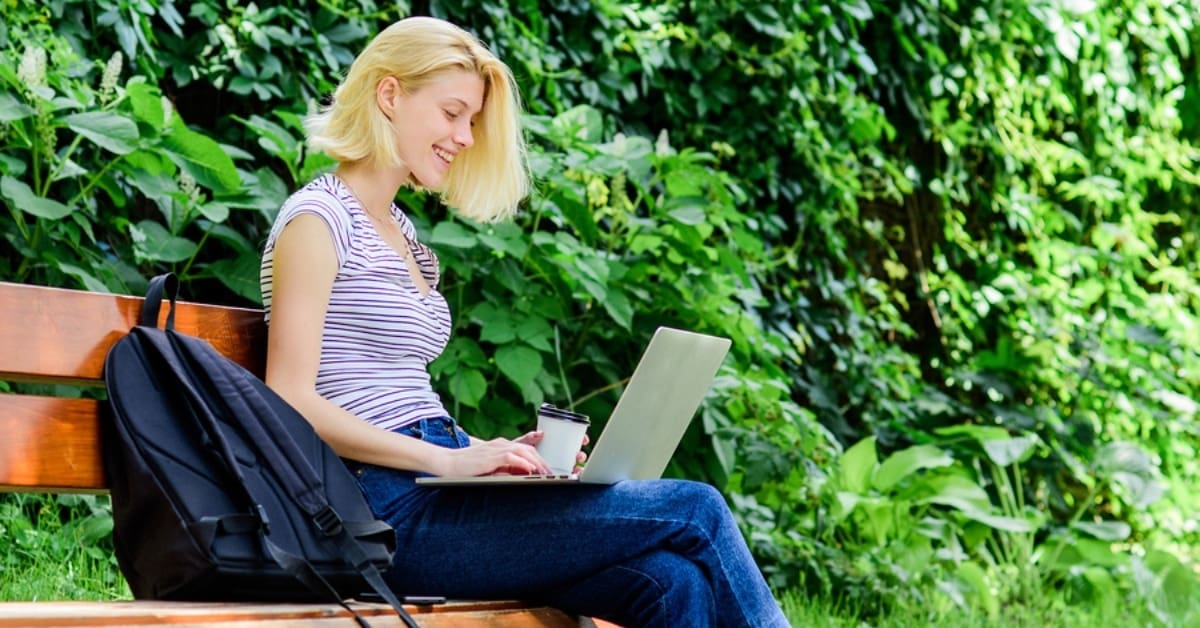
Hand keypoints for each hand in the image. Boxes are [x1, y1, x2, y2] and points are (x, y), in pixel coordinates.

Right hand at [434, 432, 551, 476]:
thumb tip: (521, 476)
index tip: (548, 471)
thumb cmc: (468, 468)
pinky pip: (511, 457)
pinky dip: (522, 463)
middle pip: (528, 449)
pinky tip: (530, 470)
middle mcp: (501, 444)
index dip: (539, 459)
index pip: (526, 450)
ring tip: (545, 473)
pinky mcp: (490, 456)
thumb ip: (504, 469)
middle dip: (542, 461)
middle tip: (552, 474)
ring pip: (522, 451)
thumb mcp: (490, 468)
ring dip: (536, 462)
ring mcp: (496, 448)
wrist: (448, 462)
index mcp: (502, 446)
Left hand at [517, 431, 589, 472]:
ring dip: (578, 465)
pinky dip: (574, 476)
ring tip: (577, 464)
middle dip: (581, 454)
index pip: (571, 441)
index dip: (580, 439)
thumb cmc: (514, 456)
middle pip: (574, 454)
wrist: (505, 468)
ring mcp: (557, 468)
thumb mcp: (521, 445)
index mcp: (553, 446)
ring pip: (572, 466)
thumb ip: (529, 438)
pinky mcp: (554, 478)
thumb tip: (540, 433)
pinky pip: (567, 478)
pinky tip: (575, 475)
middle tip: (579, 454)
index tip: (585, 439)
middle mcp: (558, 457)